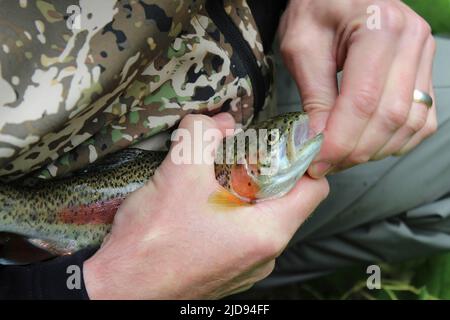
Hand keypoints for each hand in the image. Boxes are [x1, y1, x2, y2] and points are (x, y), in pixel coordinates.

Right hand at [83, 113, 328, 298]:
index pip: (315, 187)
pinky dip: (230, 213)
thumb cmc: (152, 240)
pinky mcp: (228, 272)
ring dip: (242, 192)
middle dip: (262, 170)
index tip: (276, 143)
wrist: (121, 291)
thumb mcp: (178, 172)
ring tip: (212, 178)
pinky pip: (242, 235)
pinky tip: (201, 205)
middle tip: (234, 153)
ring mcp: (247, 267)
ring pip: (261, 217)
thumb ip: (202, 134)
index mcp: (267, 232)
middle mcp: (265, 255)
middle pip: (285, 200)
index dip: (300, 158)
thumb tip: (219, 120)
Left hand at [279, 0, 436, 176]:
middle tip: (324, 165)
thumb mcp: (302, 47)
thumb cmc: (315, 9)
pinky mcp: (424, 70)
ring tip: (341, 156)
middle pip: (390, 117)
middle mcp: (411, 40)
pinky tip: (368, 144)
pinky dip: (395, 141)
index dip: (339, 141)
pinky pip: (422, 119)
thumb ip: (314, 96)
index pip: (363, 101)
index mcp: (378, 28)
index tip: (315, 163)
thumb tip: (320, 144)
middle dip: (354, 151)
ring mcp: (424, 55)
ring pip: (410, 124)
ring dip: (374, 150)